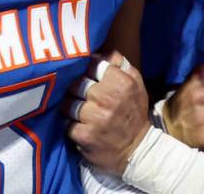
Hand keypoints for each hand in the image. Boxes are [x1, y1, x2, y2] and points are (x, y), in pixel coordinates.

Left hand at [65, 52, 149, 175]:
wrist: (137, 150)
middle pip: (77, 82)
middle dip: (75, 88)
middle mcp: (108, 98)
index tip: (84, 75)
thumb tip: (102, 52)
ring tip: (76, 109)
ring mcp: (96, 117)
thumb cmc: (133, 113)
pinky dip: (69, 124)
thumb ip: (120, 64)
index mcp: (122, 82)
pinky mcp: (85, 135)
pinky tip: (76, 125)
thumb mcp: (135, 85)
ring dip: (70, 106)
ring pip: (68, 102)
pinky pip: (66, 122)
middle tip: (77, 93)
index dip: (85, 69)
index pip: (91, 64)